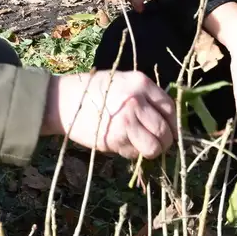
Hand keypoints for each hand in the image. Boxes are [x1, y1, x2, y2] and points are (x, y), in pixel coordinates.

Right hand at [42, 71, 176, 158]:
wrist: (63, 101)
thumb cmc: (94, 91)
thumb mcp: (124, 82)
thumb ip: (145, 97)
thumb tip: (167, 120)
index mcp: (141, 83)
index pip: (170, 108)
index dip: (173, 123)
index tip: (171, 130)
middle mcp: (136, 101)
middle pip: (165, 130)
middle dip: (165, 141)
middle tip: (160, 144)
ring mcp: (126, 121)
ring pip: (154, 146)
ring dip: (152, 151)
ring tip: (145, 147)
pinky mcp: (114, 139)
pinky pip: (134, 153)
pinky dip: (133, 153)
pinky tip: (124, 144)